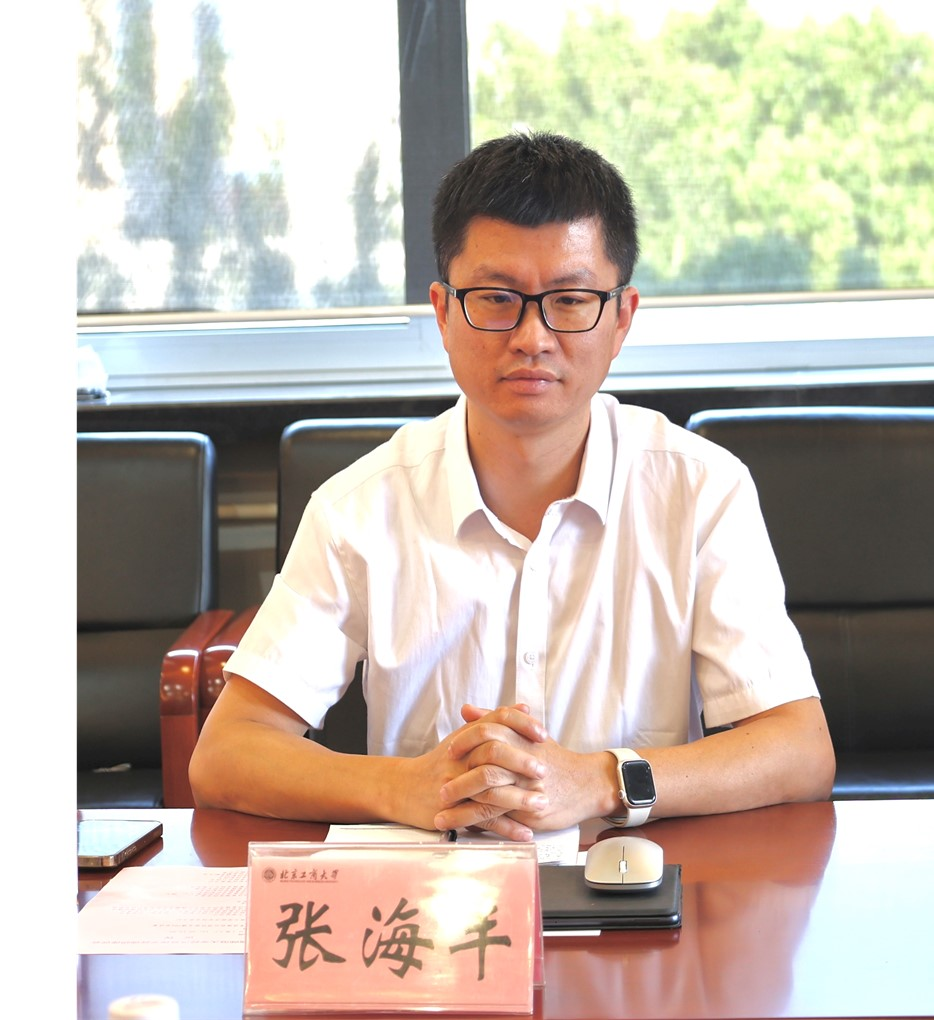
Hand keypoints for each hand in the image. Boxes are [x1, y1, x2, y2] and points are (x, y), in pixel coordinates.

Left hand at [440, 704, 615, 835]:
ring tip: (441, 811)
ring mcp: (525, 786)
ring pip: (487, 793)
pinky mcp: (528, 810)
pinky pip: (497, 816)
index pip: (486, 734)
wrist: (587, 784)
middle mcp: (522, 761)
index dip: (465, 742)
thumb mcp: (527, 734)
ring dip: (461, 804)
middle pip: (483, 765)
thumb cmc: (554, 759)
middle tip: (440, 787)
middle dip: (457, 778)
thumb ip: (495, 720)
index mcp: (520, 739)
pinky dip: (476, 821)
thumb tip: (467, 710)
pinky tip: (460, 826)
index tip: (449, 751)